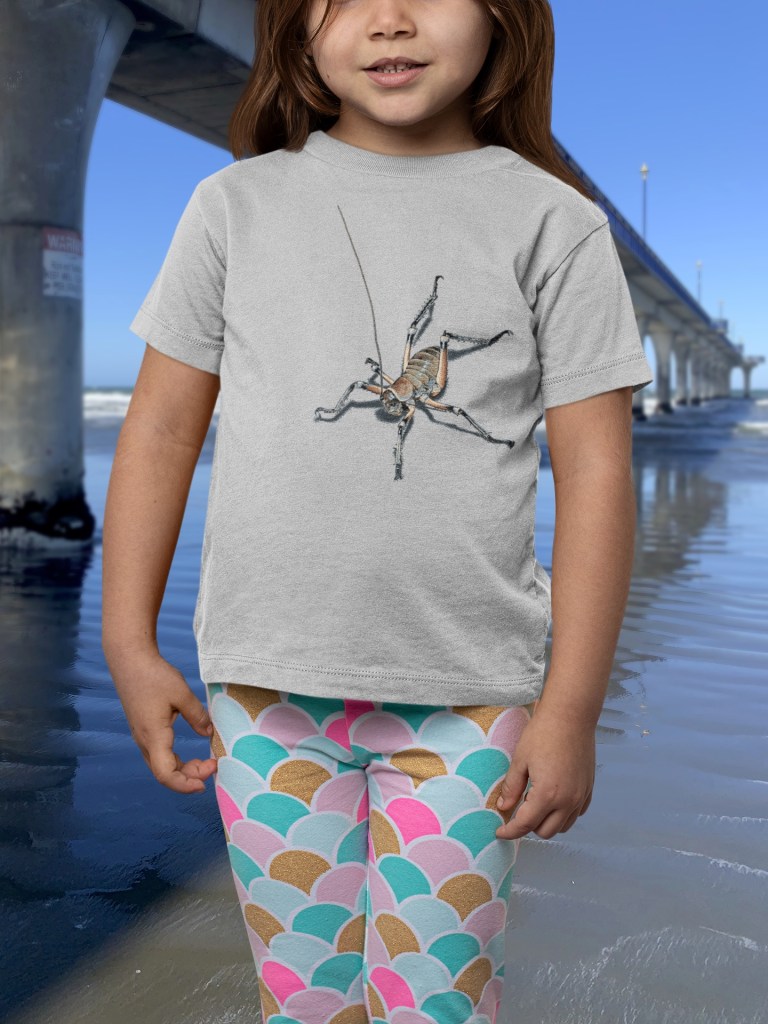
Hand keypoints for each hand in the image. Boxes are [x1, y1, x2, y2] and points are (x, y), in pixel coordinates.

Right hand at [107, 647, 217, 793]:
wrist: (130, 661)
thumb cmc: (154, 675)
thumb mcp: (182, 694)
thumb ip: (197, 716)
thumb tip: (209, 733)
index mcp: (153, 736)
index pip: (166, 774)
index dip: (185, 785)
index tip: (205, 783)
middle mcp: (144, 741)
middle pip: (165, 773)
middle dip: (190, 777)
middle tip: (213, 765)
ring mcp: (141, 737)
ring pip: (162, 765)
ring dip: (183, 770)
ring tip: (206, 762)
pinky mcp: (143, 730)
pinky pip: (159, 755)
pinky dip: (175, 761)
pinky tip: (190, 756)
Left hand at [495, 705, 594, 840]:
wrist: (571, 716)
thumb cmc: (542, 734)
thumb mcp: (520, 760)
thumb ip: (511, 788)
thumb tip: (504, 808)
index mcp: (547, 795)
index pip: (525, 825)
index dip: (509, 832)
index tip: (499, 832)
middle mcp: (567, 801)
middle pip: (545, 832)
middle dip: (528, 826)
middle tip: (517, 809)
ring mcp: (581, 796)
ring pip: (563, 826)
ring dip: (547, 822)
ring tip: (535, 801)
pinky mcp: (589, 789)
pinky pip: (576, 813)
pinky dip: (563, 814)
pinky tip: (553, 798)